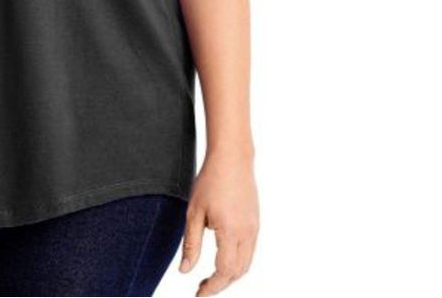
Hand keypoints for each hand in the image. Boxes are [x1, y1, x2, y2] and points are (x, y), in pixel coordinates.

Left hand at [178, 148, 258, 295]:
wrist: (232, 158)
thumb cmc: (210, 181)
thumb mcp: (194, 212)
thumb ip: (191, 243)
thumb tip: (185, 271)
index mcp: (231, 232)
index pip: (224, 272)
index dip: (212, 287)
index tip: (198, 293)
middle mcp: (247, 234)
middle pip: (237, 272)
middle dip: (221, 284)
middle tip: (202, 288)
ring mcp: (254, 228)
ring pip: (246, 263)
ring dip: (230, 274)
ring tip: (211, 276)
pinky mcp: (255, 222)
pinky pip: (250, 250)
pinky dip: (238, 261)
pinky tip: (223, 257)